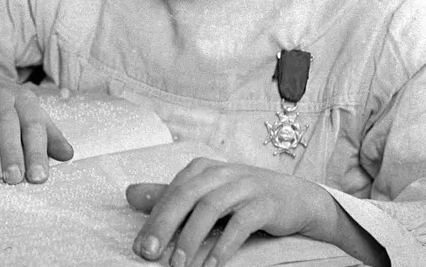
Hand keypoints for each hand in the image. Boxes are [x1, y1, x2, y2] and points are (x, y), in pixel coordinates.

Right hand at [0, 60, 72, 186]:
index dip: (38, 151)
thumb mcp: (26, 112)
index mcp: (23, 99)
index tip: (40, 177)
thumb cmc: (1, 102)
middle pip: (7, 122)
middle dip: (11, 151)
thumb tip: (69, 155)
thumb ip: (47, 134)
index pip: (34, 124)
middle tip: (14, 179)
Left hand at [125, 158, 330, 266]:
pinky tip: (212, 265)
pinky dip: (224, 245)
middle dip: (165, 226)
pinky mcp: (265, 204)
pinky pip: (241, 224)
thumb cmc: (243, 198)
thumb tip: (129, 194)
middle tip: (150, 255)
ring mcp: (246, 186)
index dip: (153, 219)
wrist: (296, 199)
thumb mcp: (205, 194)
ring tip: (179, 266)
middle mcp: (223, 172)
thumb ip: (169, 196)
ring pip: (211, 208)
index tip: (140, 248)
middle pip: (186, 196)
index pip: (172, 192)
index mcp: (203, 169)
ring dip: (192, 239)